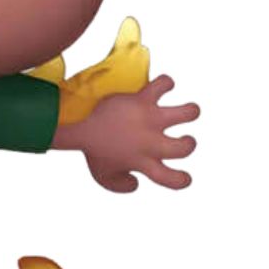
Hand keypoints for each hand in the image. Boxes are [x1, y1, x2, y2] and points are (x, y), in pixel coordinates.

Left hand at [62, 75, 198, 192]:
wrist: (78, 124)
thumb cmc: (92, 150)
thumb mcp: (103, 177)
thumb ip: (121, 186)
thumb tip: (136, 183)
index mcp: (145, 163)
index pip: (174, 180)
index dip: (183, 180)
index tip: (181, 175)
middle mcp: (152, 143)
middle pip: (186, 147)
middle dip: (189, 143)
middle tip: (180, 138)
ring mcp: (149, 120)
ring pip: (187, 112)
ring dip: (191, 111)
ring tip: (186, 111)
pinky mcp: (142, 100)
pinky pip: (163, 84)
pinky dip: (167, 83)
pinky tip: (164, 86)